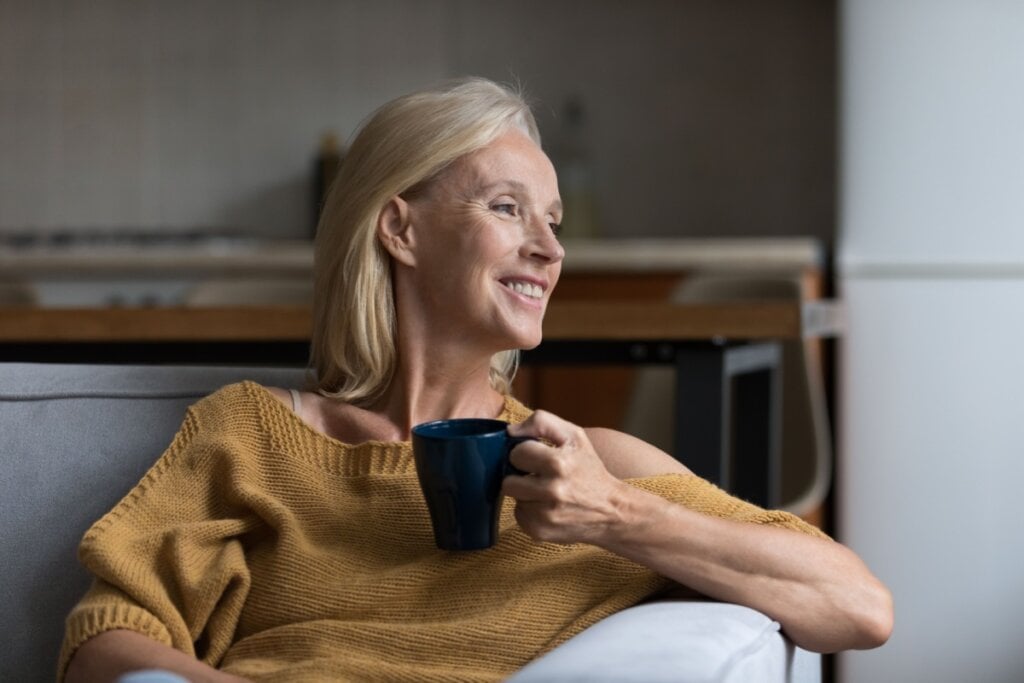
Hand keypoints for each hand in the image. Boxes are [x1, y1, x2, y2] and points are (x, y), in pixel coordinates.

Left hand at [501, 410, 629, 544]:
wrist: (612, 510)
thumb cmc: (589, 469)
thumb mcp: (574, 436)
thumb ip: (541, 422)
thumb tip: (510, 432)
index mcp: (559, 463)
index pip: (516, 453)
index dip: (525, 453)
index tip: (538, 457)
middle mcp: (552, 490)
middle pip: (508, 480)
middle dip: (521, 476)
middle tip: (540, 476)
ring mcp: (545, 515)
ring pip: (513, 498)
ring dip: (526, 494)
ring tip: (546, 492)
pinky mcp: (540, 531)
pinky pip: (519, 515)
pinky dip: (530, 511)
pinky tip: (548, 508)